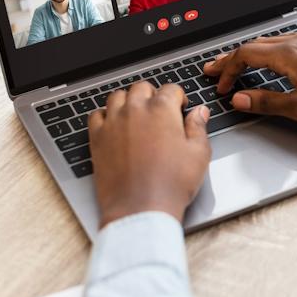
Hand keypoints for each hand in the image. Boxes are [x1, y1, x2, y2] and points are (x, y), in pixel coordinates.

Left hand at [88, 82, 211, 227]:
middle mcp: (135, 111)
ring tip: (137, 114)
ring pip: (117, 96)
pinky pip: (96, 115)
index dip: (179, 97)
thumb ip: (199, 127)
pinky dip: (105, 115)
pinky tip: (115, 125)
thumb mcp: (199, 154)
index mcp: (162, 110)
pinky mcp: (97, 139)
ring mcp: (113, 123)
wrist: (141, 209)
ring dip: (129, 100)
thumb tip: (200, 112)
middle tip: (160, 111)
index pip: (170, 88)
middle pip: (142, 87)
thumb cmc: (172, 184)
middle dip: (153, 94)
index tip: (181, 108)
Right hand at [203, 34, 296, 129]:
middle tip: (215, 70)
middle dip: (232, 59)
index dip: (228, 70)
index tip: (221, 86)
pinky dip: (269, 53)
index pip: (246, 54)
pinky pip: (287, 44)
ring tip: (238, 66)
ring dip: (251, 55)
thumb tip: (240, 100)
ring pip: (272, 43)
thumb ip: (269, 102)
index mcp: (291, 54)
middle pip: (256, 44)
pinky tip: (272, 63)